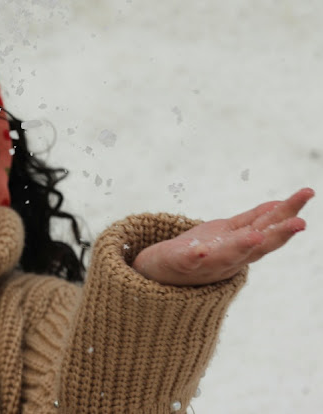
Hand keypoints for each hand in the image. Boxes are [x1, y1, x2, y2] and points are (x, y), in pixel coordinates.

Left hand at [133, 188, 313, 285]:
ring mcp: (205, 264)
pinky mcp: (179, 264)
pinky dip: (194, 257)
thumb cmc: (198, 251)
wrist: (159, 274)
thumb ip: (252, 221)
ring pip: (227, 256)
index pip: (269, 227)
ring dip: (242, 247)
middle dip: (279, 234)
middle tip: (300, 222)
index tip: (307, 192)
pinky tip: (198, 251)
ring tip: (254, 236)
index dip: (288, 211)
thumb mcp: (228, 233)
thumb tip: (280, 205)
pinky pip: (187, 262)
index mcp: (241, 247)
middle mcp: (230, 259)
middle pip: (257, 246)